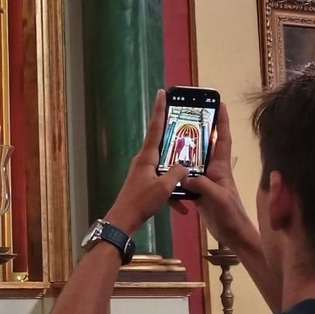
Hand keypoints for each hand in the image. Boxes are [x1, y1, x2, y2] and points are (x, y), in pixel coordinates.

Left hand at [103, 90, 190, 231]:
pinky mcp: (144, 184)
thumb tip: (185, 165)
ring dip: (177, 173)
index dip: (159, 109)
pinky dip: (172, 192)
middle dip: (174, 136)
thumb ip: (178, 173)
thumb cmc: (141, 202)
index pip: (155, 127)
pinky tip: (183, 207)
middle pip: (161, 143)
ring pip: (165, 166)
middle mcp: (143, 160)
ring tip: (191, 174)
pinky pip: (162, 182)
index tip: (161, 92)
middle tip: (185, 124)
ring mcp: (143, 172)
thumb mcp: (164, 187)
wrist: (123, 221)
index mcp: (147, 156)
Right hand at [179, 102, 254, 245]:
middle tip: (184, 115)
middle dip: (198, 129)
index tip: (219, 102)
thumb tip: (182, 175)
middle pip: (205, 145)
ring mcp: (205, 181)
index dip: (222, 120)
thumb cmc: (231, 214)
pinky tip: (165, 173)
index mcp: (221, 167)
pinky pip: (185, 179)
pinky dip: (176, 175)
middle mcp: (213, 170)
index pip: (223, 138)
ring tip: (169, 139)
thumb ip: (202, 184)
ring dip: (183, 151)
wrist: (233, 235)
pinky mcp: (198, 192)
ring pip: (193, 161)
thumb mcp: (218, 198)